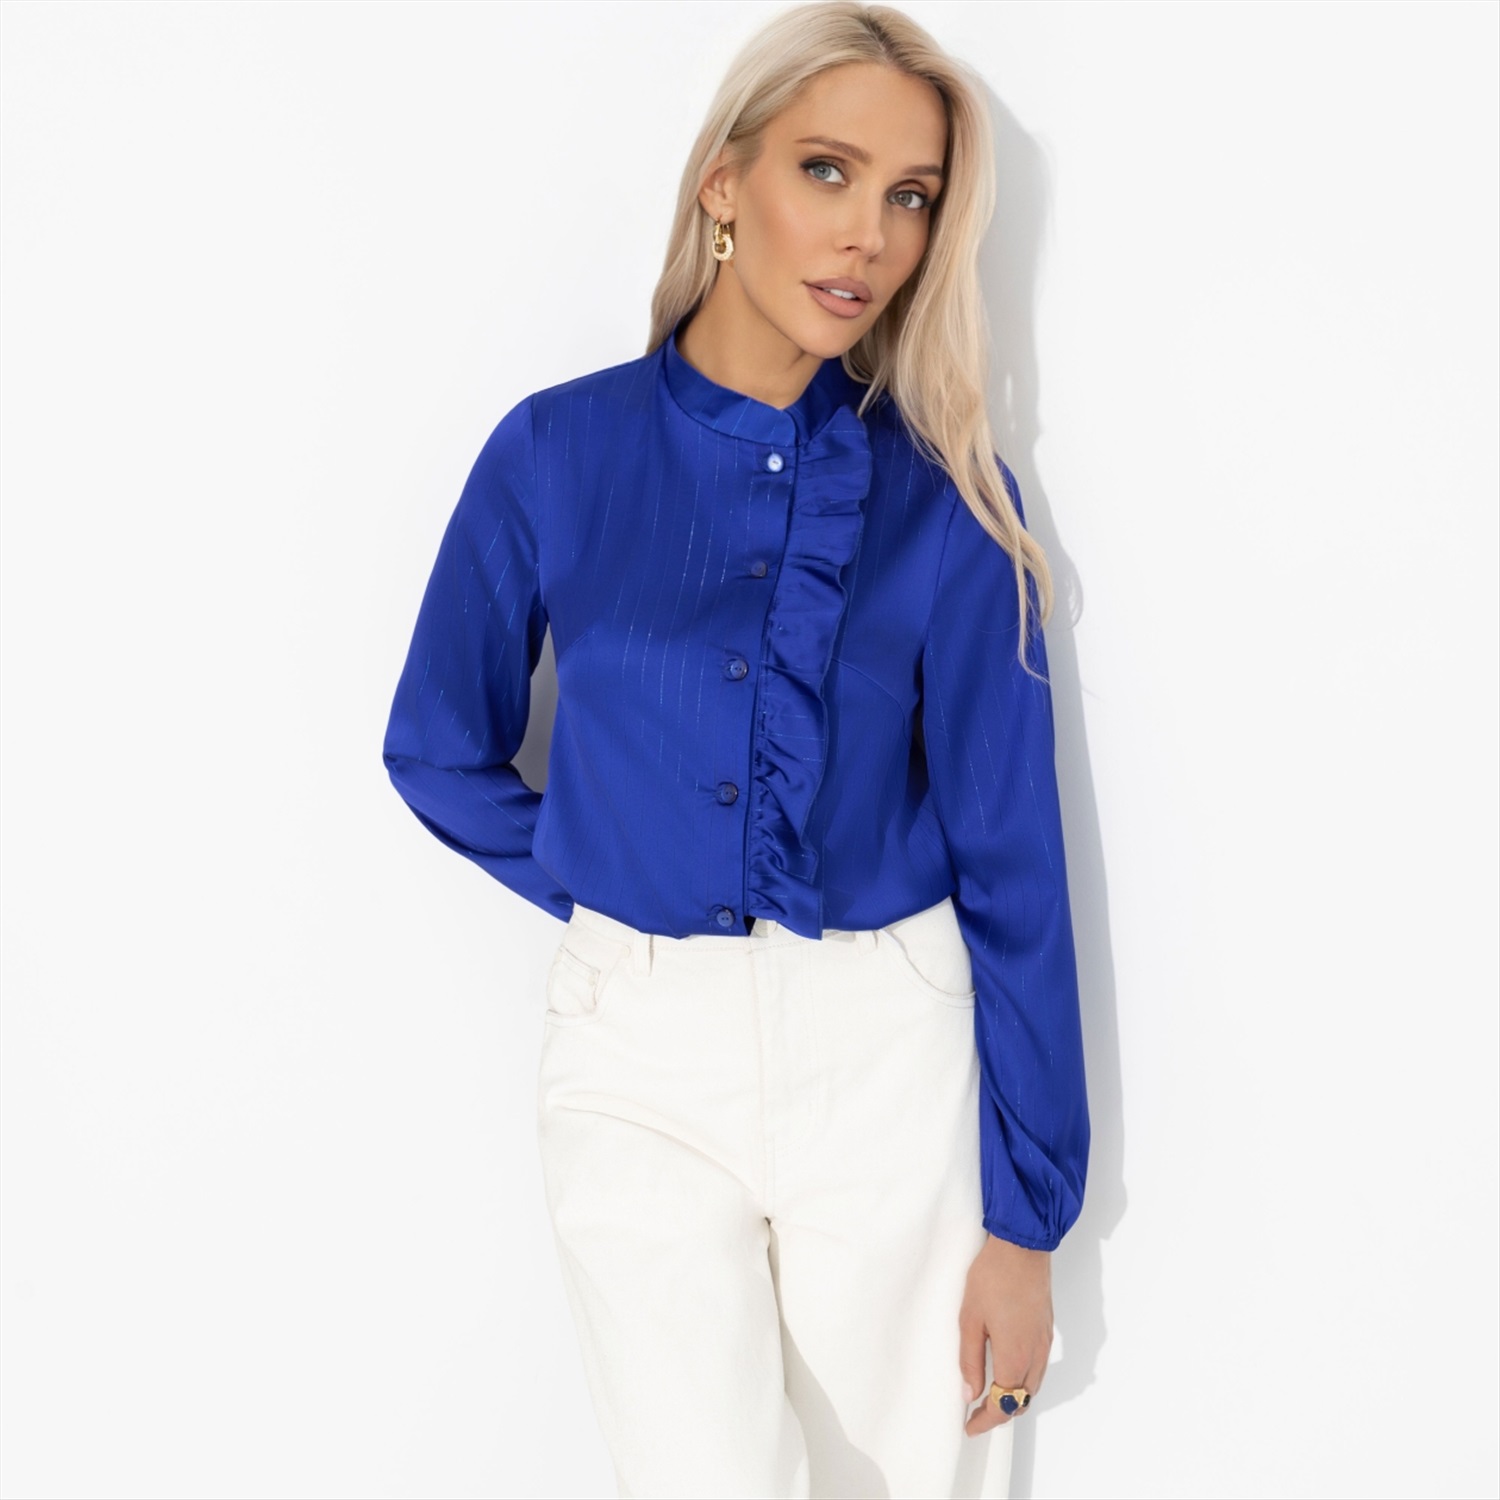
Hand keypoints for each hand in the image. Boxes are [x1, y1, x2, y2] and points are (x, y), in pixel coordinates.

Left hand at [959, 1233, 1052, 1435]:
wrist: (1021, 1246)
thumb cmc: (991, 1278)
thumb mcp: (969, 1319)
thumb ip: (970, 1360)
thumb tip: (970, 1394)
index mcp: (1015, 1356)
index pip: (1003, 1404)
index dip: (986, 1421)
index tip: (969, 1426)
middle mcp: (1036, 1355)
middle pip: (1022, 1400)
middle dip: (1000, 1412)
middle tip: (976, 1414)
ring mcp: (1045, 1342)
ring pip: (1033, 1385)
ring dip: (1014, 1397)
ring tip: (989, 1397)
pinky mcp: (1047, 1329)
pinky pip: (1039, 1367)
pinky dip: (1024, 1380)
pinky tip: (1008, 1371)